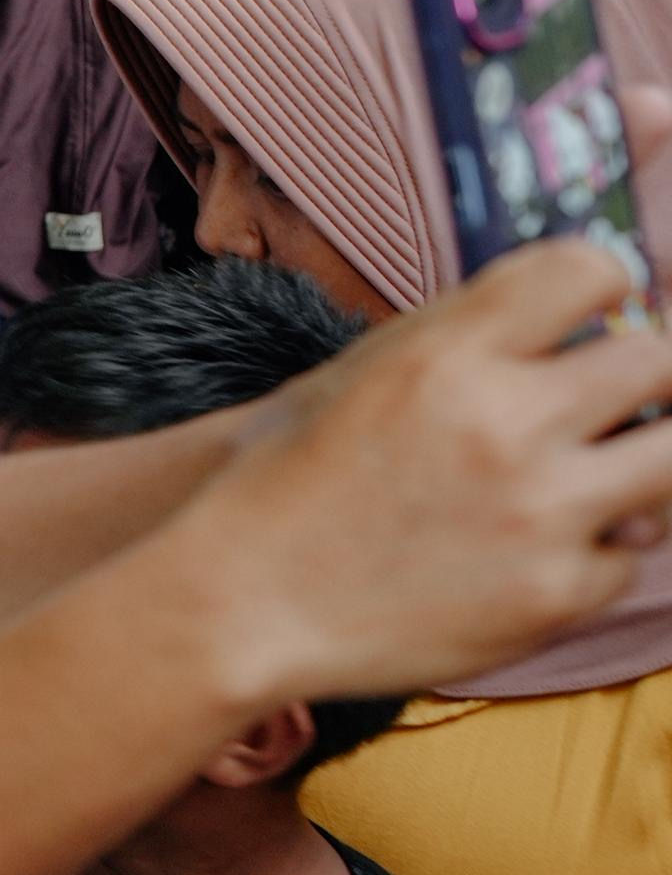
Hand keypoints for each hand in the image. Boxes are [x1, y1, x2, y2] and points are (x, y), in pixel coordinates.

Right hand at [172, 238, 671, 705]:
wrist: (243, 604)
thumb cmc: (290, 482)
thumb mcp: (357, 373)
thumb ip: (465, 334)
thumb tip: (574, 305)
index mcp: (446, 353)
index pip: (590, 270)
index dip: (605, 286)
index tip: (596, 314)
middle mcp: (503, 422)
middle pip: (659, 360)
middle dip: (641, 375)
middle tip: (609, 400)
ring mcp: (540, 512)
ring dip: (644, 461)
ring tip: (594, 474)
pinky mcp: (557, 595)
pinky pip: (630, 556)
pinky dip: (593, 552)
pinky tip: (530, 551)